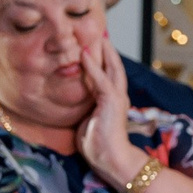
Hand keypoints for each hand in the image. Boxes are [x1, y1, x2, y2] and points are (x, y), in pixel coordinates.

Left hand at [75, 31, 141, 188]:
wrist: (111, 159)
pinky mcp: (112, 101)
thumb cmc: (98, 146)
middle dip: (108, 51)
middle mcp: (118, 97)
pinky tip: (84, 55)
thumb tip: (74, 106)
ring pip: (112, 69)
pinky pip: (101, 79)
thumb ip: (84, 110)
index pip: (107, 77)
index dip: (102, 62)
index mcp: (112, 102)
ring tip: (98, 37)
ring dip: (104, 52)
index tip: (95, 48)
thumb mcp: (87, 122)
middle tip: (100, 34)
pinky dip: (92, 66)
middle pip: (114, 68)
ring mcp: (117, 98)